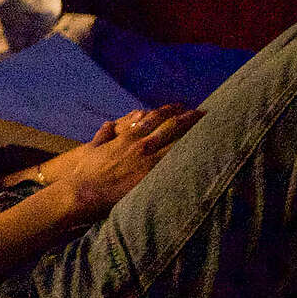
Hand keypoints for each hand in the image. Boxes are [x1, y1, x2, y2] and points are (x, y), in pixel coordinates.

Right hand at [42, 106, 201, 217]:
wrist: (85, 191)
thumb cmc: (85, 172)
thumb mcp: (90, 149)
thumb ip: (102, 135)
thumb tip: (109, 124)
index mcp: (127, 136)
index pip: (153, 118)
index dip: (169, 110)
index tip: (180, 106)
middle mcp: (141, 145)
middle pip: (171, 127)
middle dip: (189, 118)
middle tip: (204, 113)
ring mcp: (148, 161)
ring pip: (178, 143)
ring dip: (195, 135)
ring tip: (211, 130)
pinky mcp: (152, 177)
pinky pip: (176, 165)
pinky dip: (190, 159)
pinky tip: (204, 156)